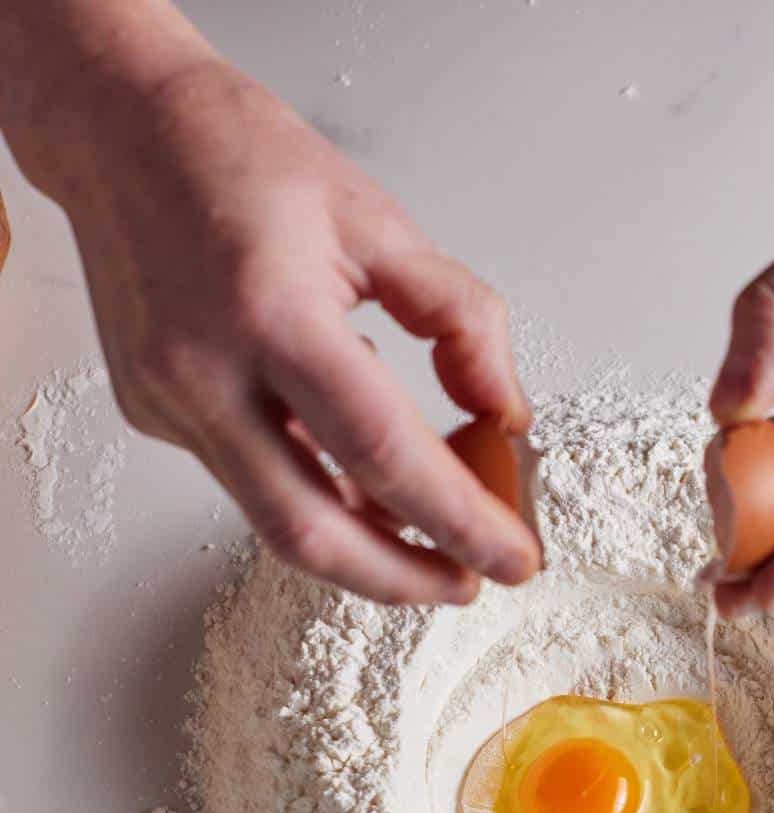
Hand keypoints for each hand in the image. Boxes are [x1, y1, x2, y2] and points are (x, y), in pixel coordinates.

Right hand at [44, 58, 537, 604]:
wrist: (119, 129)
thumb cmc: (238, 156)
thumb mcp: (380, 222)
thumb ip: (461, 321)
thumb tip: (502, 413)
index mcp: (271, 313)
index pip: (383, 453)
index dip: (458, 521)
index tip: (512, 558)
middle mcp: (204, 370)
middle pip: (313, 530)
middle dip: (404, 578)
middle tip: (469, 582)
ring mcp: (169, 401)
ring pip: (277, 521)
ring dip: (365, 548)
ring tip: (431, 542)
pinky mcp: (156, 414)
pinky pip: (252, 483)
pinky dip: (320, 499)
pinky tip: (366, 488)